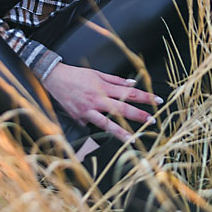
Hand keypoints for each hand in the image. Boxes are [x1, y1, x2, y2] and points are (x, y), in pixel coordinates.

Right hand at [43, 63, 161, 141]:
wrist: (54, 78)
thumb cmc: (76, 74)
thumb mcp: (97, 73)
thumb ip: (116, 80)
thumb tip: (133, 83)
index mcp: (103, 87)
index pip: (128, 92)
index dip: (144, 96)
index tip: (157, 100)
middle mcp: (96, 100)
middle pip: (121, 109)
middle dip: (138, 115)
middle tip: (152, 120)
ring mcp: (87, 111)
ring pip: (107, 124)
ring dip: (122, 132)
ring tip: (133, 139)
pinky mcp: (78, 119)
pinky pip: (91, 126)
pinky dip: (98, 130)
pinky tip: (105, 134)